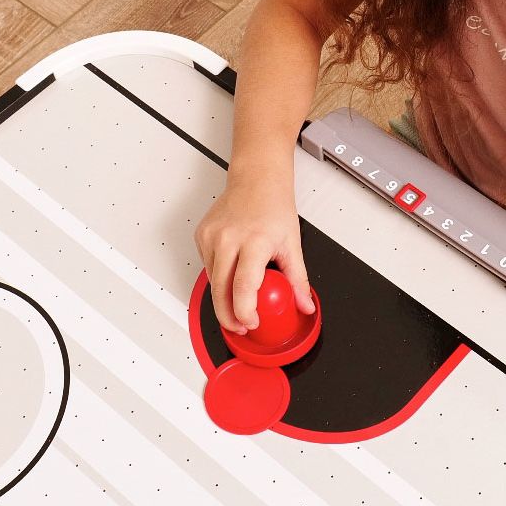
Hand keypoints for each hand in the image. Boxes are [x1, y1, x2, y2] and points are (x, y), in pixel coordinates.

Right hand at [193, 163, 314, 334]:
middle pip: (220, 290)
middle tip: (241, 326)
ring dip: (223, 297)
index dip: (245, 311)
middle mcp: (229, 238)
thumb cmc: (273, 206)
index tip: (252, 322)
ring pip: (212, 281)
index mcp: (255, 241)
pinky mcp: (201, 236)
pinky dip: (218, 277)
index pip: (244, 286)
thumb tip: (304, 305)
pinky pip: (207, 267)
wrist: (256, 179)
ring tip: (240, 300)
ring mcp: (212, 237)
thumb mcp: (292, 243)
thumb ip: (298, 279)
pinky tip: (231, 272)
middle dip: (228, 316)